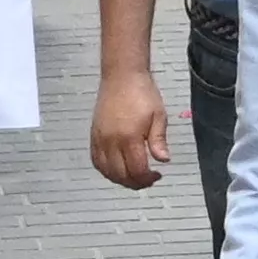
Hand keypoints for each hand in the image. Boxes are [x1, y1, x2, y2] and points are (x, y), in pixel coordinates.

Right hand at [91, 72, 169, 189]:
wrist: (122, 76)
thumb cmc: (142, 93)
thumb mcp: (158, 116)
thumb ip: (158, 140)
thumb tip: (163, 160)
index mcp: (129, 137)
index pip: (137, 170)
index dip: (148, 178)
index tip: (157, 175)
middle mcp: (111, 141)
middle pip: (121, 175)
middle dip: (136, 183)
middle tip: (148, 179)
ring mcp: (100, 139)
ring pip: (106, 171)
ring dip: (121, 179)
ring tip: (134, 177)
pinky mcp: (93, 135)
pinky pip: (96, 161)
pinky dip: (106, 171)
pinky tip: (117, 170)